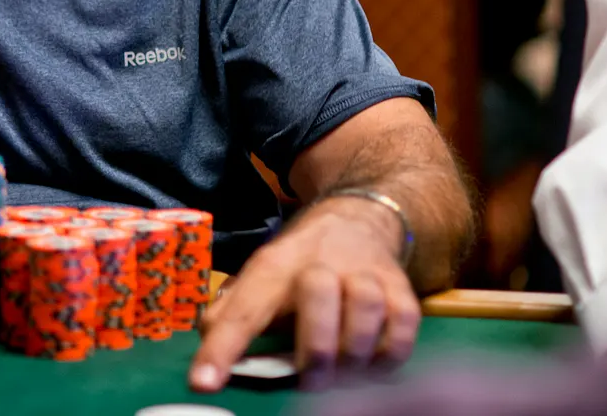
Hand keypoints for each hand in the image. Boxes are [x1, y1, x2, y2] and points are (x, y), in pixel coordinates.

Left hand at [190, 197, 418, 391]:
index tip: (203, 383)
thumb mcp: (258, 281)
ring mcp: (363, 273)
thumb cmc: (299, 267)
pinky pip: (403, 325)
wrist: (356, 222)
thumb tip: (205, 362)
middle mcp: (319, 263)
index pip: (241, 311)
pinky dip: (390, 352)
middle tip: (311, 380)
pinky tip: (372, 360)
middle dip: (315, 348)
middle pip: (317, 292)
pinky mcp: (400, 288)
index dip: (222, 349)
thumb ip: (229, 318)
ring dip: (354, 350)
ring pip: (366, 308)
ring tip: (343, 369)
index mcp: (272, 268)